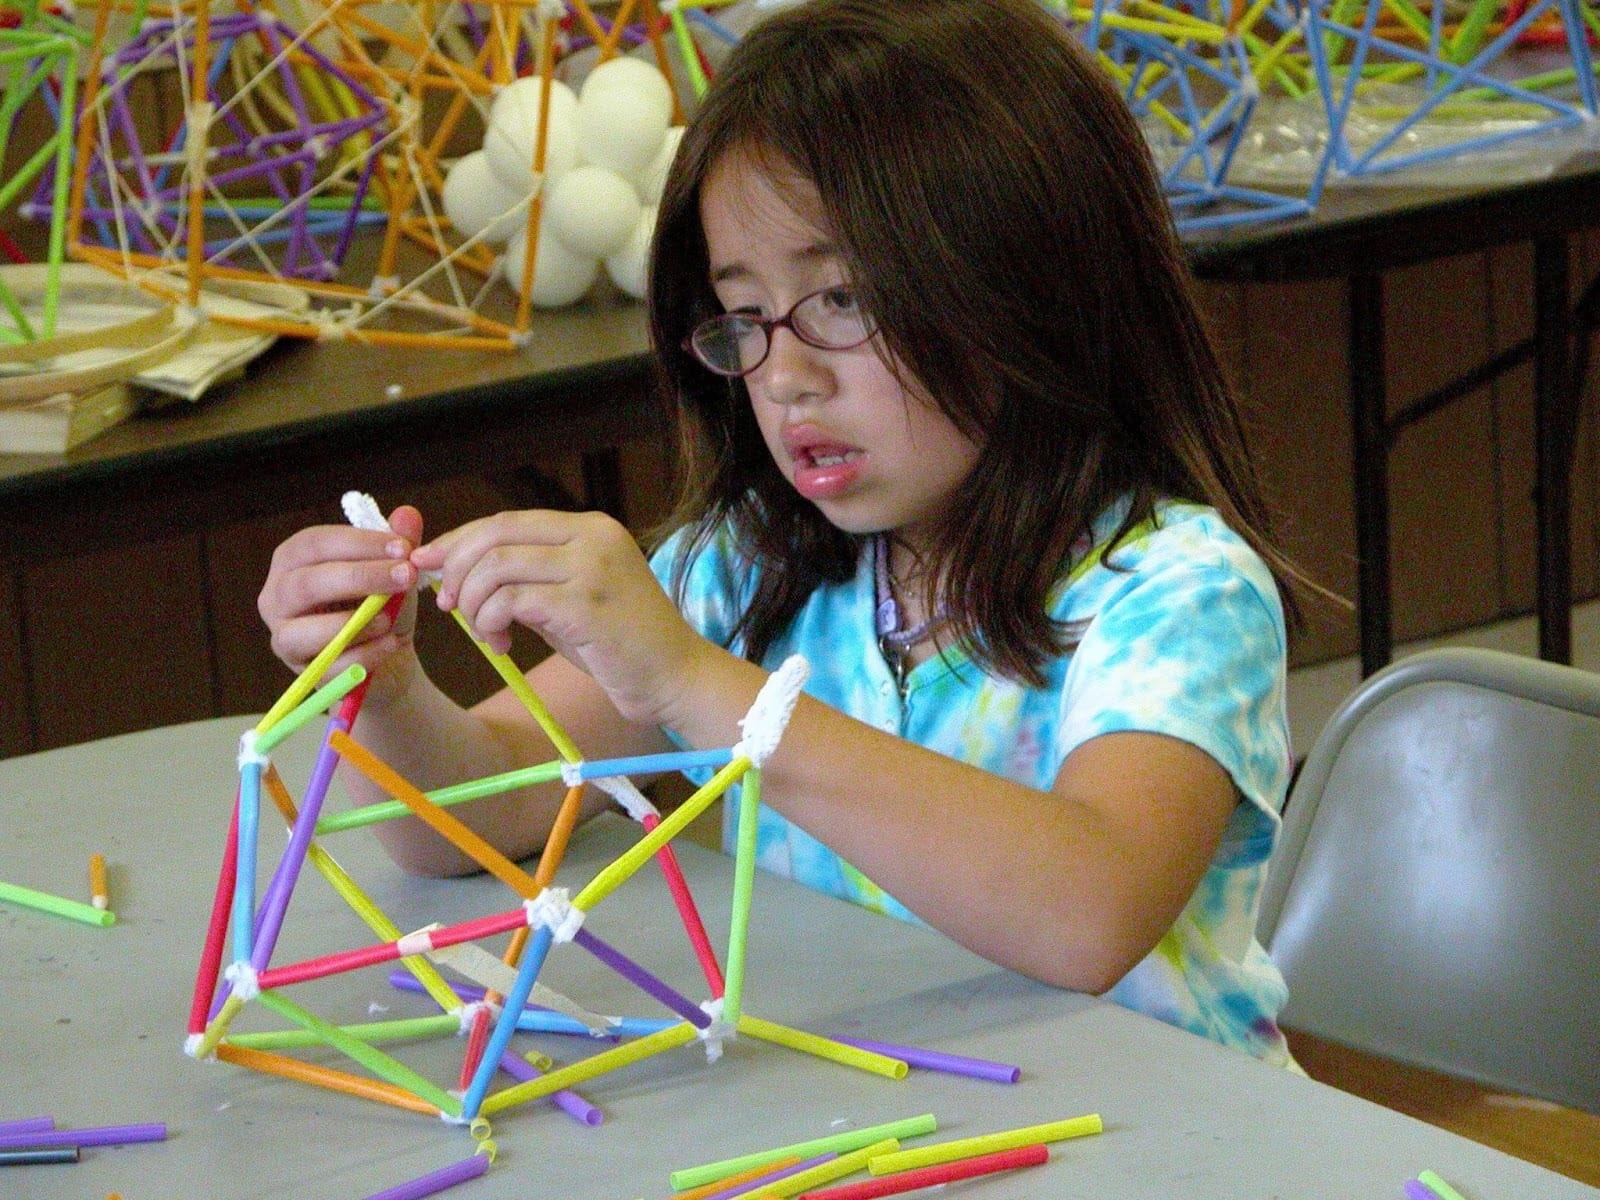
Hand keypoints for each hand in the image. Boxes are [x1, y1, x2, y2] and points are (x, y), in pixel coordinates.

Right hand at [258, 504, 424, 698]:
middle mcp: (277, 596)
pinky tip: (393, 644)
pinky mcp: (302, 672)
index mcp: (293, 560)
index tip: (403, 548)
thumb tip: (408, 514)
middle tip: (406, 576)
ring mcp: (284, 637)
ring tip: (390, 618)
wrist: (389, 654)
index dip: (358, 543)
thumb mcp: (394, 570)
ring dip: (353, 624)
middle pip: (305, 584)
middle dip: (359, 578)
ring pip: (302, 632)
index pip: (314, 544)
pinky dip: (365, 655)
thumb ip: (399, 543)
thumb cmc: (382, 602)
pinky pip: (328, 666)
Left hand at [411, 510, 705, 726]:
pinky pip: (511, 600)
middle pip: (495, 535)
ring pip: (497, 567)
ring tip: (484, 633)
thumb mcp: (573, 599)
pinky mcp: (585, 603)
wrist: (675, 677)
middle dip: (456, 568)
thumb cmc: (622, 645)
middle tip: (448, 604)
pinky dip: (491, 621)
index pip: (507, 521)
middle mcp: (592, 537)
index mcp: (590, 528)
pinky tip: (501, 644)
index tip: (430, 565)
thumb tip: (460, 573)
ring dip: (474, 603)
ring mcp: (591, 567)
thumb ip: (530, 579)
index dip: (460, 540)